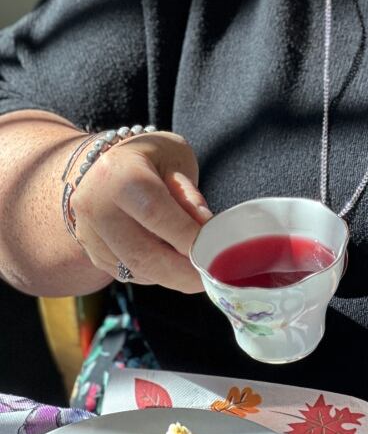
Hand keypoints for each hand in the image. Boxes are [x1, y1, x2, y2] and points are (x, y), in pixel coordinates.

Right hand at [69, 130, 211, 292]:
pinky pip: (126, 273)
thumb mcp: (175, 160)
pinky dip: (154, 274)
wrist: (105, 162)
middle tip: (211, 277)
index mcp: (118, 173)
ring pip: (133, 269)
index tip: (214, 251)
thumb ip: (188, 194)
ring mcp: (87, 232)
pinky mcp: (90, 251)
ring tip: (197, 273)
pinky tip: (172, 265)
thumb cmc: (148, 156)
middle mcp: (94, 205)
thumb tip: (205, 228)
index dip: (186, 236)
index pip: (155, 212)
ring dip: (170, 277)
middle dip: (180, 272)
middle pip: (141, 252)